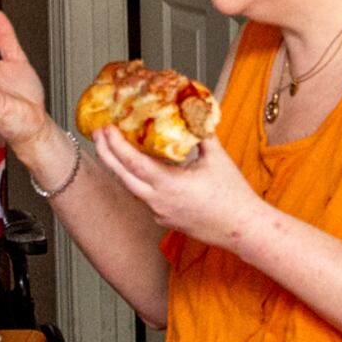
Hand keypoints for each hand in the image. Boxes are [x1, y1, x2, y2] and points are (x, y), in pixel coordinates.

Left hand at [89, 123, 273, 251]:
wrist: (243, 228)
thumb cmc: (233, 196)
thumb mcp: (217, 157)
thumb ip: (200, 133)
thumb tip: (191, 112)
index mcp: (169, 185)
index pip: (133, 163)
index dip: (116, 145)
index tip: (107, 128)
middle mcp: (159, 201)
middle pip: (122, 177)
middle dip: (106, 154)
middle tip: (98, 134)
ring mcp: (160, 213)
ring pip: (131, 188)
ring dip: (119, 168)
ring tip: (113, 149)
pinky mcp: (165, 220)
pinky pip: (145, 198)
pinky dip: (137, 181)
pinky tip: (140, 170)